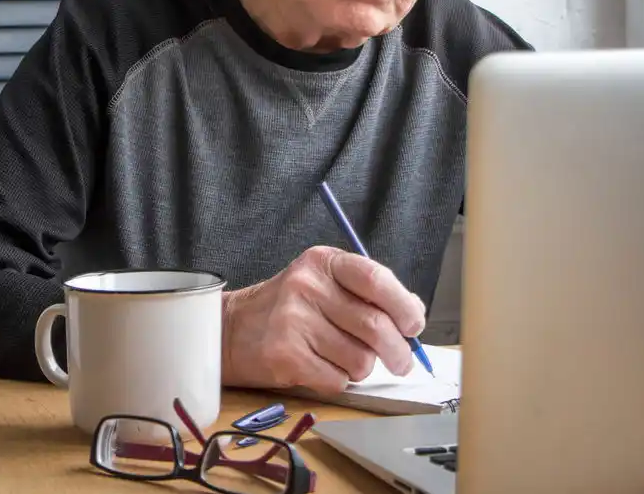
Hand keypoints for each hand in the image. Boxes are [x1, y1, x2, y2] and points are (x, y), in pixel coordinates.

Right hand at [220, 245, 427, 395]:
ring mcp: (293, 320)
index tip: (413, 326)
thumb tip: (413, 313)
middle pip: (375, 325)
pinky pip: (337, 380)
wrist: (230, 329)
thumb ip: (367, 293)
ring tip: (342, 358)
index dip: (404, 306)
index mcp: (322, 262)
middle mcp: (306, 286)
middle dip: (397, 352)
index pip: (376, 279)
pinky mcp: (285, 355)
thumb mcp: (323, 284)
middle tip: (401, 362)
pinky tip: (320, 367)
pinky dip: (338, 381)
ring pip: (360, 359)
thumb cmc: (286, 309)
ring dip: (361, 367)